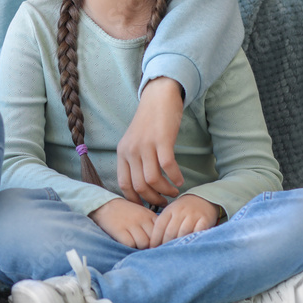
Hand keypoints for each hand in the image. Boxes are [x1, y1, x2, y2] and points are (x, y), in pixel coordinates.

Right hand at [89, 198, 159, 249]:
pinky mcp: (120, 230)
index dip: (158, 241)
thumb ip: (152, 224)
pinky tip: (126, 242)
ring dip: (139, 247)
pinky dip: (129, 246)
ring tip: (134, 244)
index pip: (161, 232)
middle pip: (153, 240)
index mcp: (149, 215)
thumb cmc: (126, 213)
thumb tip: (161, 241)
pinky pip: (130, 244)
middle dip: (149, 246)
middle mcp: (142, 219)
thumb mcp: (142, 214)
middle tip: (143, 247)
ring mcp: (131, 224)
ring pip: (143, 243)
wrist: (105, 205)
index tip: (154, 244)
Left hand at [116, 76, 185, 206]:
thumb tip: (143, 185)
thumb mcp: (134, 141)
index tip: (146, 206)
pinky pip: (167, 166)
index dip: (135, 199)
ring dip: (165, 190)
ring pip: (152, 179)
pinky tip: (180, 180)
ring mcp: (146, 145)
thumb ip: (135, 160)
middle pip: (139, 186)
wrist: (158, 97)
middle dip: (153, 199)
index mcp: (122, 152)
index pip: (124, 184)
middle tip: (164, 202)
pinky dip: (175, 177)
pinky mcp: (162, 140)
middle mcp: (131, 150)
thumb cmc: (149, 121)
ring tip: (173, 192)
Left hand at [150, 194, 219, 246]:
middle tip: (163, 253)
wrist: (202, 199)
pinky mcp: (205, 219)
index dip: (155, 238)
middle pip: (170, 231)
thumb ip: (163, 225)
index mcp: (170, 210)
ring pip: (183, 232)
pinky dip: (193, 240)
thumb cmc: (183, 211)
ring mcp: (193, 215)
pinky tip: (190, 246)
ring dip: (178, 243)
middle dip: (165, 244)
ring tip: (175, 252)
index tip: (152, 248)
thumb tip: (153, 244)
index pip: (159, 225)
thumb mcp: (171, 213)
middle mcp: (180, 212)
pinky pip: (198, 232)